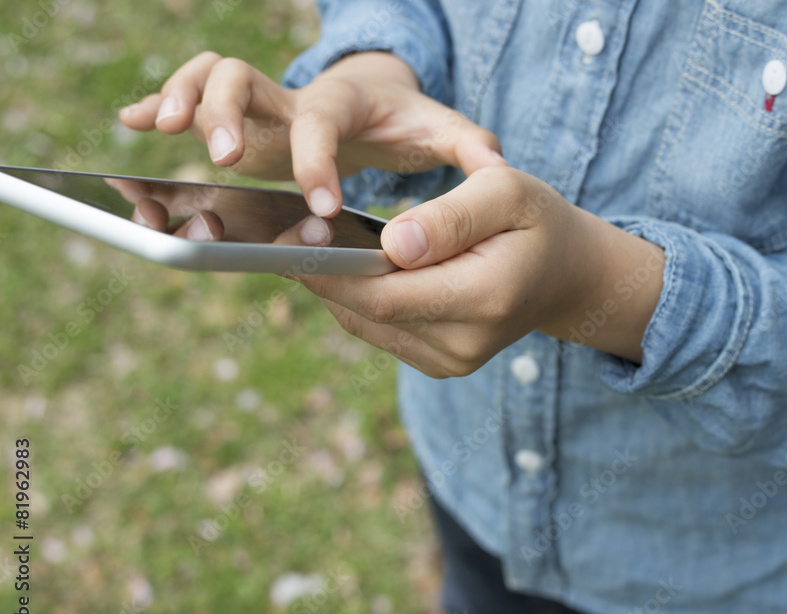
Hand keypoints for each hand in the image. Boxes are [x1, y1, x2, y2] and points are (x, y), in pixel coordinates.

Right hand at [118, 51, 505, 217]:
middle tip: (223, 158)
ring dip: (179, 98)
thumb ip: (471, 148)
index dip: (315, 159)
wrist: (378, 99)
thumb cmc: (408, 121)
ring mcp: (261, 106)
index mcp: (342, 102)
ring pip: (207, 78)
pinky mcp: (241, 121)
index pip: (320, 120)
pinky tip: (129, 125)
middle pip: (244, 78)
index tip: (320, 203)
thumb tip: (497, 168)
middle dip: (226, 112)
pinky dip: (156, 104)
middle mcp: (292, 97)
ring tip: (157, 131)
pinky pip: (191, 100)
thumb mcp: (443, 131)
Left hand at [290, 167, 665, 376]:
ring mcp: (451, 361)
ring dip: (335, 286)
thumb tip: (391, 244)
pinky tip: (347, 265)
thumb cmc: (535, 222)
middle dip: (322, 274)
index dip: (332, 268)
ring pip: (368, 323)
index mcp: (484, 299)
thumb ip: (450, 216)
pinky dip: (358, 298)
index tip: (293, 235)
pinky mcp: (439, 363)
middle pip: (368, 313)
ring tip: (312, 243)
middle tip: (287, 233)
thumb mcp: (506, 192)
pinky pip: (381, 329)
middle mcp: (465, 343)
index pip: (387, 293)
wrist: (566, 275)